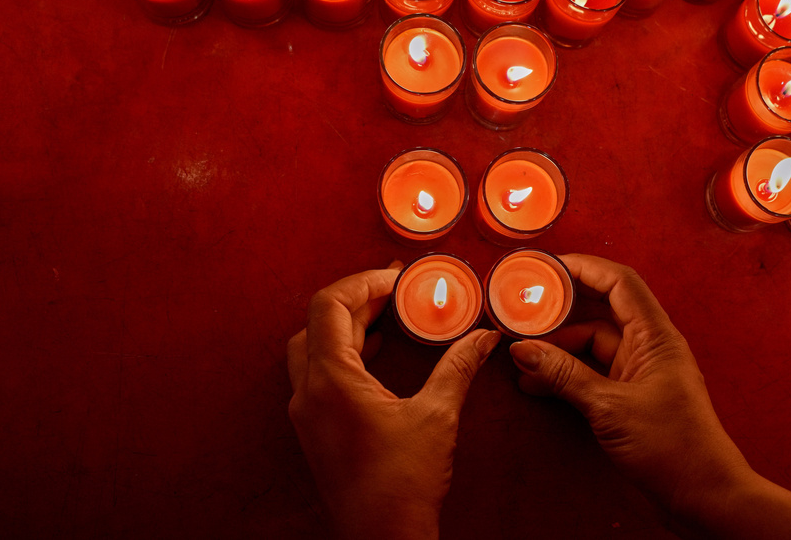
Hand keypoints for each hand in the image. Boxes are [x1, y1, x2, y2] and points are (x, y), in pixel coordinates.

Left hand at [287, 265, 500, 539]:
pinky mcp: (314, 427)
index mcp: (331, 380)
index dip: (363, 282)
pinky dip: (344, 351)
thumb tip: (483, 337)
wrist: (382, 537)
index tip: (397, 278)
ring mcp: (306, 411)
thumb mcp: (437, 416)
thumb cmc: (403, 483)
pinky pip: (318, 372)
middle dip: (358, 298)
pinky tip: (377, 352)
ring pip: (314, 346)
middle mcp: (308, 391)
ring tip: (388, 313)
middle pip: (320, 321)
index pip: (330, 305)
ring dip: (347, 324)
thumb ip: (457, 367)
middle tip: (396, 289)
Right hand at [508, 254, 749, 517]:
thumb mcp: (609, 406)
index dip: (583, 267)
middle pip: (600, 309)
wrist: (704, 495)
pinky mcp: (630, 394)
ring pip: (591, 343)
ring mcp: (639, 370)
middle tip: (523, 306)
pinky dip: (565, 373)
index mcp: (655, 335)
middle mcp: (648, 345)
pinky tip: (536, 382)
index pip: (618, 281)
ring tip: (520, 353)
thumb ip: (564, 375)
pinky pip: (592, 371)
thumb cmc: (672, 447)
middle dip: (561, 308)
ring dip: (557, 347)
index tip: (546, 267)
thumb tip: (522, 349)